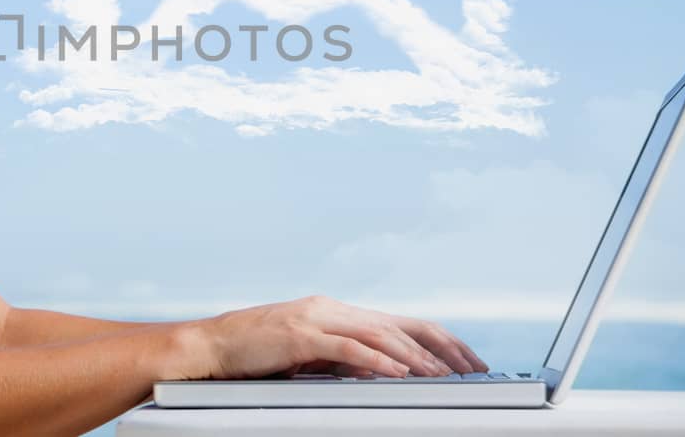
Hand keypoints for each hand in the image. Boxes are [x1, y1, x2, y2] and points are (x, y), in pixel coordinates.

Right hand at [181, 295, 489, 380]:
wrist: (211, 347)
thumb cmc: (255, 355)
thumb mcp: (308, 357)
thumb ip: (343, 360)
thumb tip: (382, 373)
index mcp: (337, 312)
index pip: (401, 322)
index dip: (439, 340)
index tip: (467, 360)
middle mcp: (332, 309)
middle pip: (402, 323)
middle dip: (443, 346)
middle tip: (473, 367)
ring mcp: (316, 318)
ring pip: (381, 333)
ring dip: (417, 358)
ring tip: (444, 376)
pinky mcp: (300, 335)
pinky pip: (348, 348)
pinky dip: (378, 360)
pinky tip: (398, 373)